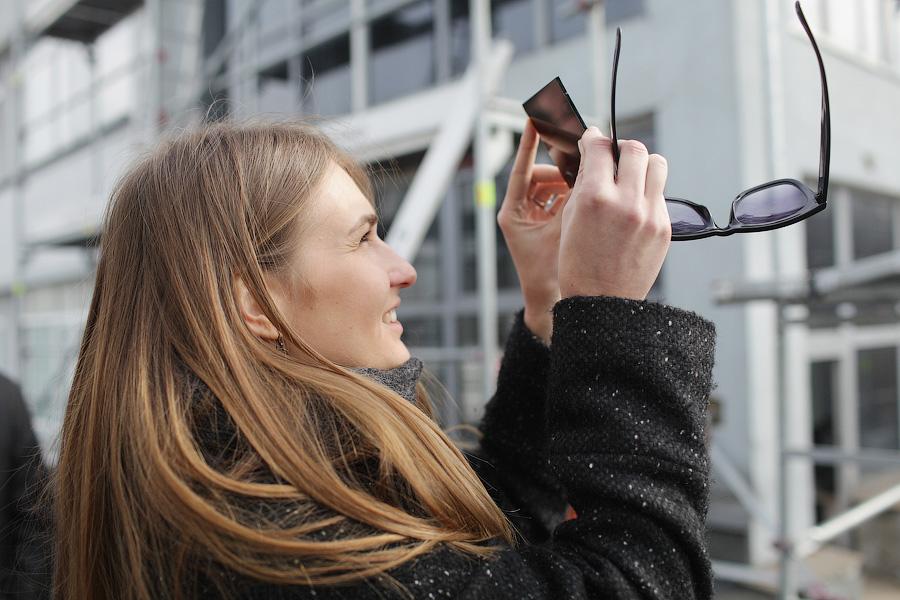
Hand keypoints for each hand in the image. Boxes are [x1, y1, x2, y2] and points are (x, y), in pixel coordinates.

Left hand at [497, 120, 570, 325]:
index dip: (528, 144)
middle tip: (583, 165)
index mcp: (513, 213)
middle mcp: (522, 212)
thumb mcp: (562, 232)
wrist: (552, 302)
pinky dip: (576, 197)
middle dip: (563, 172)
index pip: (522, 170)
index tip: (533, 119)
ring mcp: (536, 218)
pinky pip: (563, 200)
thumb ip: (573, 201)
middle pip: (542, 176)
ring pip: (555, 187)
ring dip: (573, 185)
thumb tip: (588, 169)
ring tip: (589, 187)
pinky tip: (592, 198)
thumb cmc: (550, 274)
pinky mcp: (549, 224)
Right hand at [558, 126, 670, 299]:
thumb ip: (583, 183)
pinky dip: (646, 194)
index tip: (592, 139)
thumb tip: (592, 156)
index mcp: (595, 197)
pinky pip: (659, 195)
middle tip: (613, 158)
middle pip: (634, 149)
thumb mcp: (569, 219)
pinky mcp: (664, 227)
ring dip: (642, 165)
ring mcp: (649, 214)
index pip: (599, 147)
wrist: (602, 302)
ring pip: (656, 165)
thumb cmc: (577, 263)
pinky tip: (633, 210)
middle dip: (621, 148)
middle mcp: (626, 201)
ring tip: (630, 178)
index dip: (593, 138)